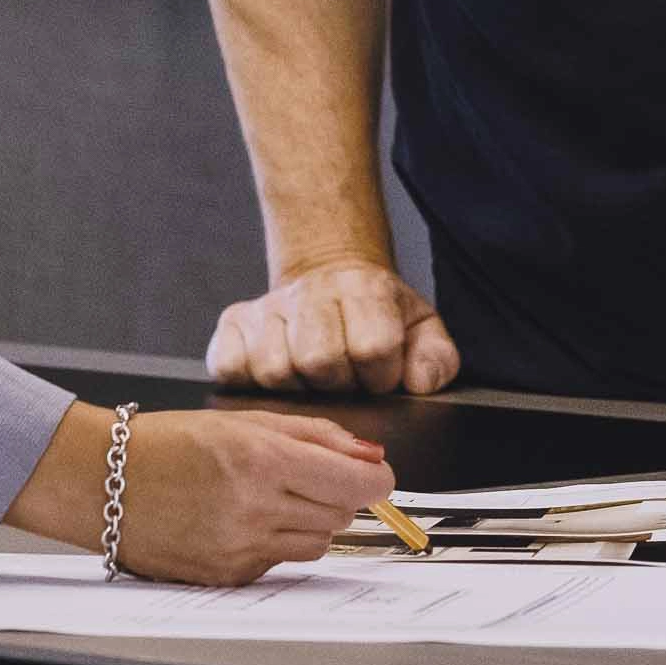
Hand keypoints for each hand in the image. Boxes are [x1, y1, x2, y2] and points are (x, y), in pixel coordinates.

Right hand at [7, 403, 390, 585]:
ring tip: (270, 496)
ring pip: (318, 542)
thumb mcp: (246, 420)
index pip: (357, 484)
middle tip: (306, 475)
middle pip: (341, 514)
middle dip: (337, 494)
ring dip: (310, 520)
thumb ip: (318, 436)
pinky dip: (277, 541)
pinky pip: (281, 562)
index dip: (377, 480)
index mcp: (262, 460)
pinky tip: (242, 518)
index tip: (376, 476)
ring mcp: (241, 547)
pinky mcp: (228, 575)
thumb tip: (370, 456)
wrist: (103, 484)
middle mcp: (255, 508)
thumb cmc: (168, 444)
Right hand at [207, 259, 459, 394]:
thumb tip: (420, 383)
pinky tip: (277, 371)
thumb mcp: (420, 329)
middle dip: (337, 382)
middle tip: (343, 378)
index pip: (372, 347)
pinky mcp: (230, 324)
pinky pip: (230, 368)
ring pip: (275, 369)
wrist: (332, 279)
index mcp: (364, 289)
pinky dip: (250, 380)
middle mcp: (311, 291)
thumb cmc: (377, 315)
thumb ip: (435, 357)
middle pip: (319, 360)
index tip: (380, 375)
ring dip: (297, 385)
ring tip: (312, 376)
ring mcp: (266, 306)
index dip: (380, 375)